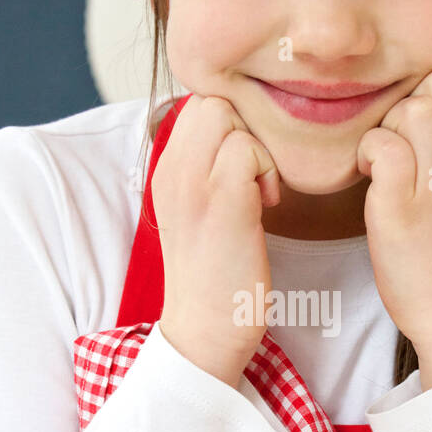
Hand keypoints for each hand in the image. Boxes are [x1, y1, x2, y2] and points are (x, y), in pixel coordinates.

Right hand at [153, 94, 280, 385]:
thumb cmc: (216, 275)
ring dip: (256, 150)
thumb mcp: (199, 211)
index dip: (230, 124)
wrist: (205, 330)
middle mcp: (169, 170)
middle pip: (211, 101)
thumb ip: (209, 169)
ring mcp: (191, 183)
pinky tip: (267, 206)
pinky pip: (247, 148)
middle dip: (243, 128)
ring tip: (259, 194)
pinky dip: (267, 170)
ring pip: (228, 116)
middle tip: (253, 177)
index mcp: (164, 171)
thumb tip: (243, 136)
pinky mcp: (220, 200)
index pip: (196, 104)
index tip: (243, 167)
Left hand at [356, 66, 431, 382]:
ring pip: (413, 109)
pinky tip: (368, 180)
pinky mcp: (401, 210)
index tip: (424, 124)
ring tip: (381, 163)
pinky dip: (367, 154)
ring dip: (385, 127)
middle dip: (410, 100)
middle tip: (397, 142)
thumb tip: (431, 110)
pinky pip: (383, 148)